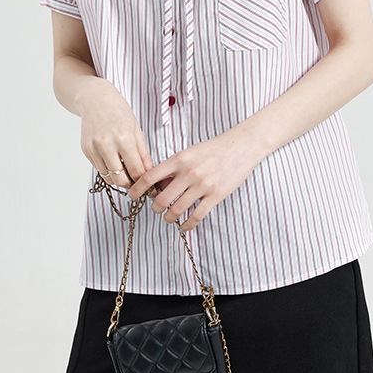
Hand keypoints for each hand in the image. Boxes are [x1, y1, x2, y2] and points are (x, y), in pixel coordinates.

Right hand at [78, 80, 153, 188]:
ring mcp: (94, 148)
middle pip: (120, 179)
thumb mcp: (136, 129)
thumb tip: (148, 172)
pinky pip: (99, 169)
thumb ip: (143, 153)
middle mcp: (107, 144)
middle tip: (136, 182)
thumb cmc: (118, 111)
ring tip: (126, 172)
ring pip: (108, 177)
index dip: (143, 180)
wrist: (94, 99)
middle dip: (130, 184)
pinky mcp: (86, 150)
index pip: (136, 171)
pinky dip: (108, 169)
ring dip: (118, 178)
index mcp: (124, 138)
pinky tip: (114, 160)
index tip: (148, 183)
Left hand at [128, 130, 260, 230]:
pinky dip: (187, 224)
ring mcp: (202, 185)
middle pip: (162, 199)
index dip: (138, 188)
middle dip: (156, 208)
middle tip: (157, 209)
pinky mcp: (216, 195)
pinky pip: (196, 216)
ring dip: (169, 218)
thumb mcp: (190, 153)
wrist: (241, 147)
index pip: (151, 176)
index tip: (132, 196)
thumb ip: (173, 168)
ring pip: (177, 210)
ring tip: (170, 218)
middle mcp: (189, 172)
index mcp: (179, 159)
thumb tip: (156, 185)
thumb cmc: (213, 149)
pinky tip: (184, 225)